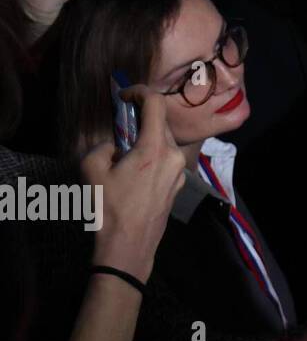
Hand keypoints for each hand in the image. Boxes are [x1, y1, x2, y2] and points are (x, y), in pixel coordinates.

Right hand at [80, 86, 186, 283]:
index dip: (140, 92)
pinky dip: (151, 155)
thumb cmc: (109, 210)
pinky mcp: (177, 185)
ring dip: (146, 138)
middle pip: (161, 123)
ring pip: (164, 142)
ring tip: (123, 150)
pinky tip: (133, 171)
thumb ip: (103, 147)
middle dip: (141, 117)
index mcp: (155, 148)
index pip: (156, 103)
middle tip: (120, 120)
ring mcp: (179, 172)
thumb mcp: (92, 171)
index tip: (124, 95)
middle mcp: (174, 156)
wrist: (128, 249)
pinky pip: (166, 160)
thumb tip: (115, 146)